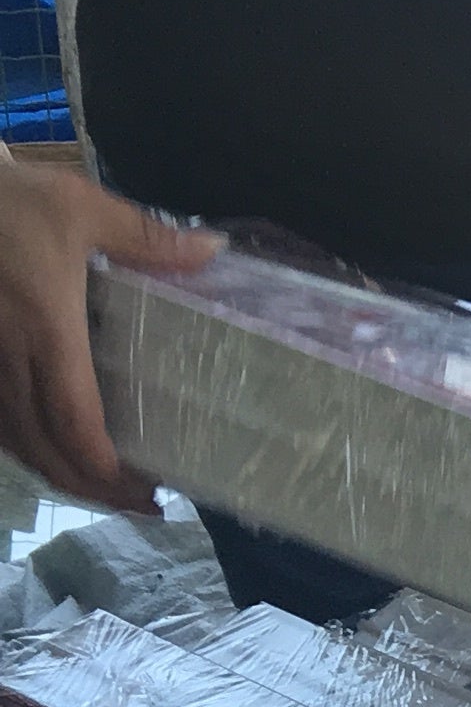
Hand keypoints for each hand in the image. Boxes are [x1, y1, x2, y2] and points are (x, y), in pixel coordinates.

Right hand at [0, 163, 222, 508]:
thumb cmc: (5, 202)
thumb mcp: (78, 208)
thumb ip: (146, 237)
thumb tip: (214, 248)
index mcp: (45, 336)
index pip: (77, 428)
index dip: (110, 473)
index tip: (151, 491)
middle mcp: (8, 366)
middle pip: (51, 456)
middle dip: (97, 491)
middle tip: (143, 504)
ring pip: (21, 449)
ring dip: (64, 477)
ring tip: (107, 487)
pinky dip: (32, 452)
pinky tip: (56, 451)